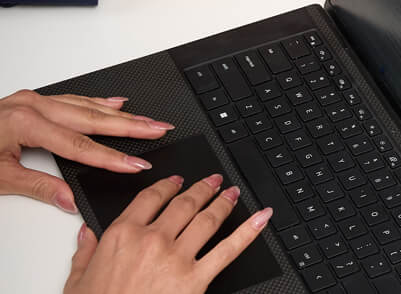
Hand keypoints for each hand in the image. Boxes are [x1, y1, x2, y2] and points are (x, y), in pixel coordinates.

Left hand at [0, 92, 172, 212]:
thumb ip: (38, 187)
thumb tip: (70, 200)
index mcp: (27, 123)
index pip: (79, 145)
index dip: (111, 156)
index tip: (137, 163)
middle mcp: (34, 106)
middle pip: (92, 118)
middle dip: (131, 126)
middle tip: (160, 129)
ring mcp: (33, 100)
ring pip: (86, 105)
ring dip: (119, 114)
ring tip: (147, 119)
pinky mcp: (31, 101)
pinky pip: (72, 98)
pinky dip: (96, 102)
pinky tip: (114, 103)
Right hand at [63, 173, 270, 293]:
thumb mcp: (76, 284)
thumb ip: (84, 253)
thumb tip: (87, 232)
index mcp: (121, 236)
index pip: (150, 198)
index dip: (167, 186)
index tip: (176, 181)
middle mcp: (151, 240)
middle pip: (183, 204)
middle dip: (202, 189)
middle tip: (213, 181)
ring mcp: (175, 259)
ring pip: (207, 219)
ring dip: (223, 202)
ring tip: (232, 193)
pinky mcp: (194, 280)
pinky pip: (228, 250)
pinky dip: (249, 231)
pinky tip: (262, 218)